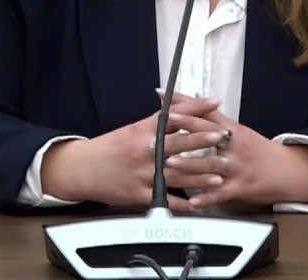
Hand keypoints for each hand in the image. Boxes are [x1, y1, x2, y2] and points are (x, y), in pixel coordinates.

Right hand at [40, 95, 228, 210]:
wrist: (83, 169)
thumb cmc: (110, 147)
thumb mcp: (132, 130)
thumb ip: (156, 124)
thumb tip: (180, 110)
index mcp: (143, 131)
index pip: (174, 116)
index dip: (196, 108)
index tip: (215, 103)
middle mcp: (145, 150)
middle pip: (179, 144)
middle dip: (204, 141)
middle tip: (224, 139)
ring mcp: (143, 173)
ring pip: (177, 173)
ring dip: (201, 175)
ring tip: (220, 175)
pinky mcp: (140, 194)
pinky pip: (166, 199)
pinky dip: (184, 203)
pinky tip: (199, 204)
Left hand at [166, 111, 307, 210]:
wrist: (288, 170)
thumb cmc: (258, 150)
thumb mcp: (239, 132)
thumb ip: (216, 123)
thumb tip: (191, 107)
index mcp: (233, 130)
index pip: (206, 114)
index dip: (185, 106)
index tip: (164, 101)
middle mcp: (234, 145)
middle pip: (207, 135)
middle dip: (183, 132)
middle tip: (161, 130)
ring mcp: (238, 167)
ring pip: (210, 165)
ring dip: (189, 165)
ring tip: (168, 165)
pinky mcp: (242, 187)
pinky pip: (221, 193)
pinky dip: (206, 198)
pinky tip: (192, 202)